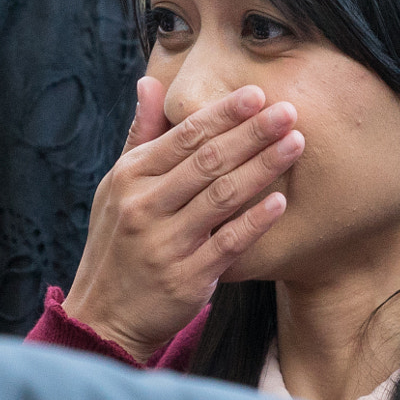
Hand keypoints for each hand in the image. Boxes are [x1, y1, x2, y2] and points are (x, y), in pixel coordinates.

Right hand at [61, 79, 302, 361]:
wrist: (104, 316)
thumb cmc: (118, 242)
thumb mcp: (117, 187)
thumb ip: (140, 136)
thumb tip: (150, 83)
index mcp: (130, 177)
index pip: (183, 136)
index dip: (222, 114)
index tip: (257, 94)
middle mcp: (144, 206)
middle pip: (208, 161)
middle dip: (251, 133)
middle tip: (289, 111)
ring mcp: (164, 243)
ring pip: (222, 196)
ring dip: (262, 167)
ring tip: (295, 145)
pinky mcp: (185, 278)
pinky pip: (228, 243)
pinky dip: (255, 221)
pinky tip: (281, 202)